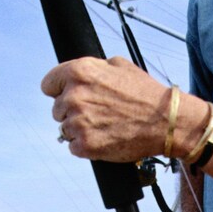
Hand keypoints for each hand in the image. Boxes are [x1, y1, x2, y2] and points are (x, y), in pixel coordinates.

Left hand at [41, 57, 168, 161]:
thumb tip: (78, 75)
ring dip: (80, 129)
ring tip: (104, 125)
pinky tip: (104, 137)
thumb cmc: (145, 93)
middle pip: (57, 109)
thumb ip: (93, 67)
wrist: (164, 121)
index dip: (59, 90)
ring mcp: (78, 122)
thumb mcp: (120, 65)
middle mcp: (74, 96)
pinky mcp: (84, 145)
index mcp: (79, 72)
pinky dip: (86, 145)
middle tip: (97, 112)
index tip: (69, 96)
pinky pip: (73, 146)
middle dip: (73, 111)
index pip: (48, 84)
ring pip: (65, 129)